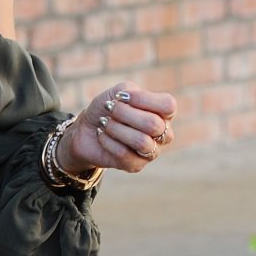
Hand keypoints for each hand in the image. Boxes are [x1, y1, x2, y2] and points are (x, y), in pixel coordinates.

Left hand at [58, 81, 176, 174]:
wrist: (86, 129)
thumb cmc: (107, 108)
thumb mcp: (117, 92)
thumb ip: (130, 91)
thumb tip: (130, 101)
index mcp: (163, 113)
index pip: (168, 105)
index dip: (143, 99)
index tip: (120, 96)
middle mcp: (163, 133)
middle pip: (153, 124)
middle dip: (124, 113)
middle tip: (108, 108)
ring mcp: (152, 151)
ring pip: (141, 142)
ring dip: (116, 128)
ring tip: (104, 123)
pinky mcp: (136, 165)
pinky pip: (124, 154)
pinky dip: (107, 140)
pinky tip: (101, 135)